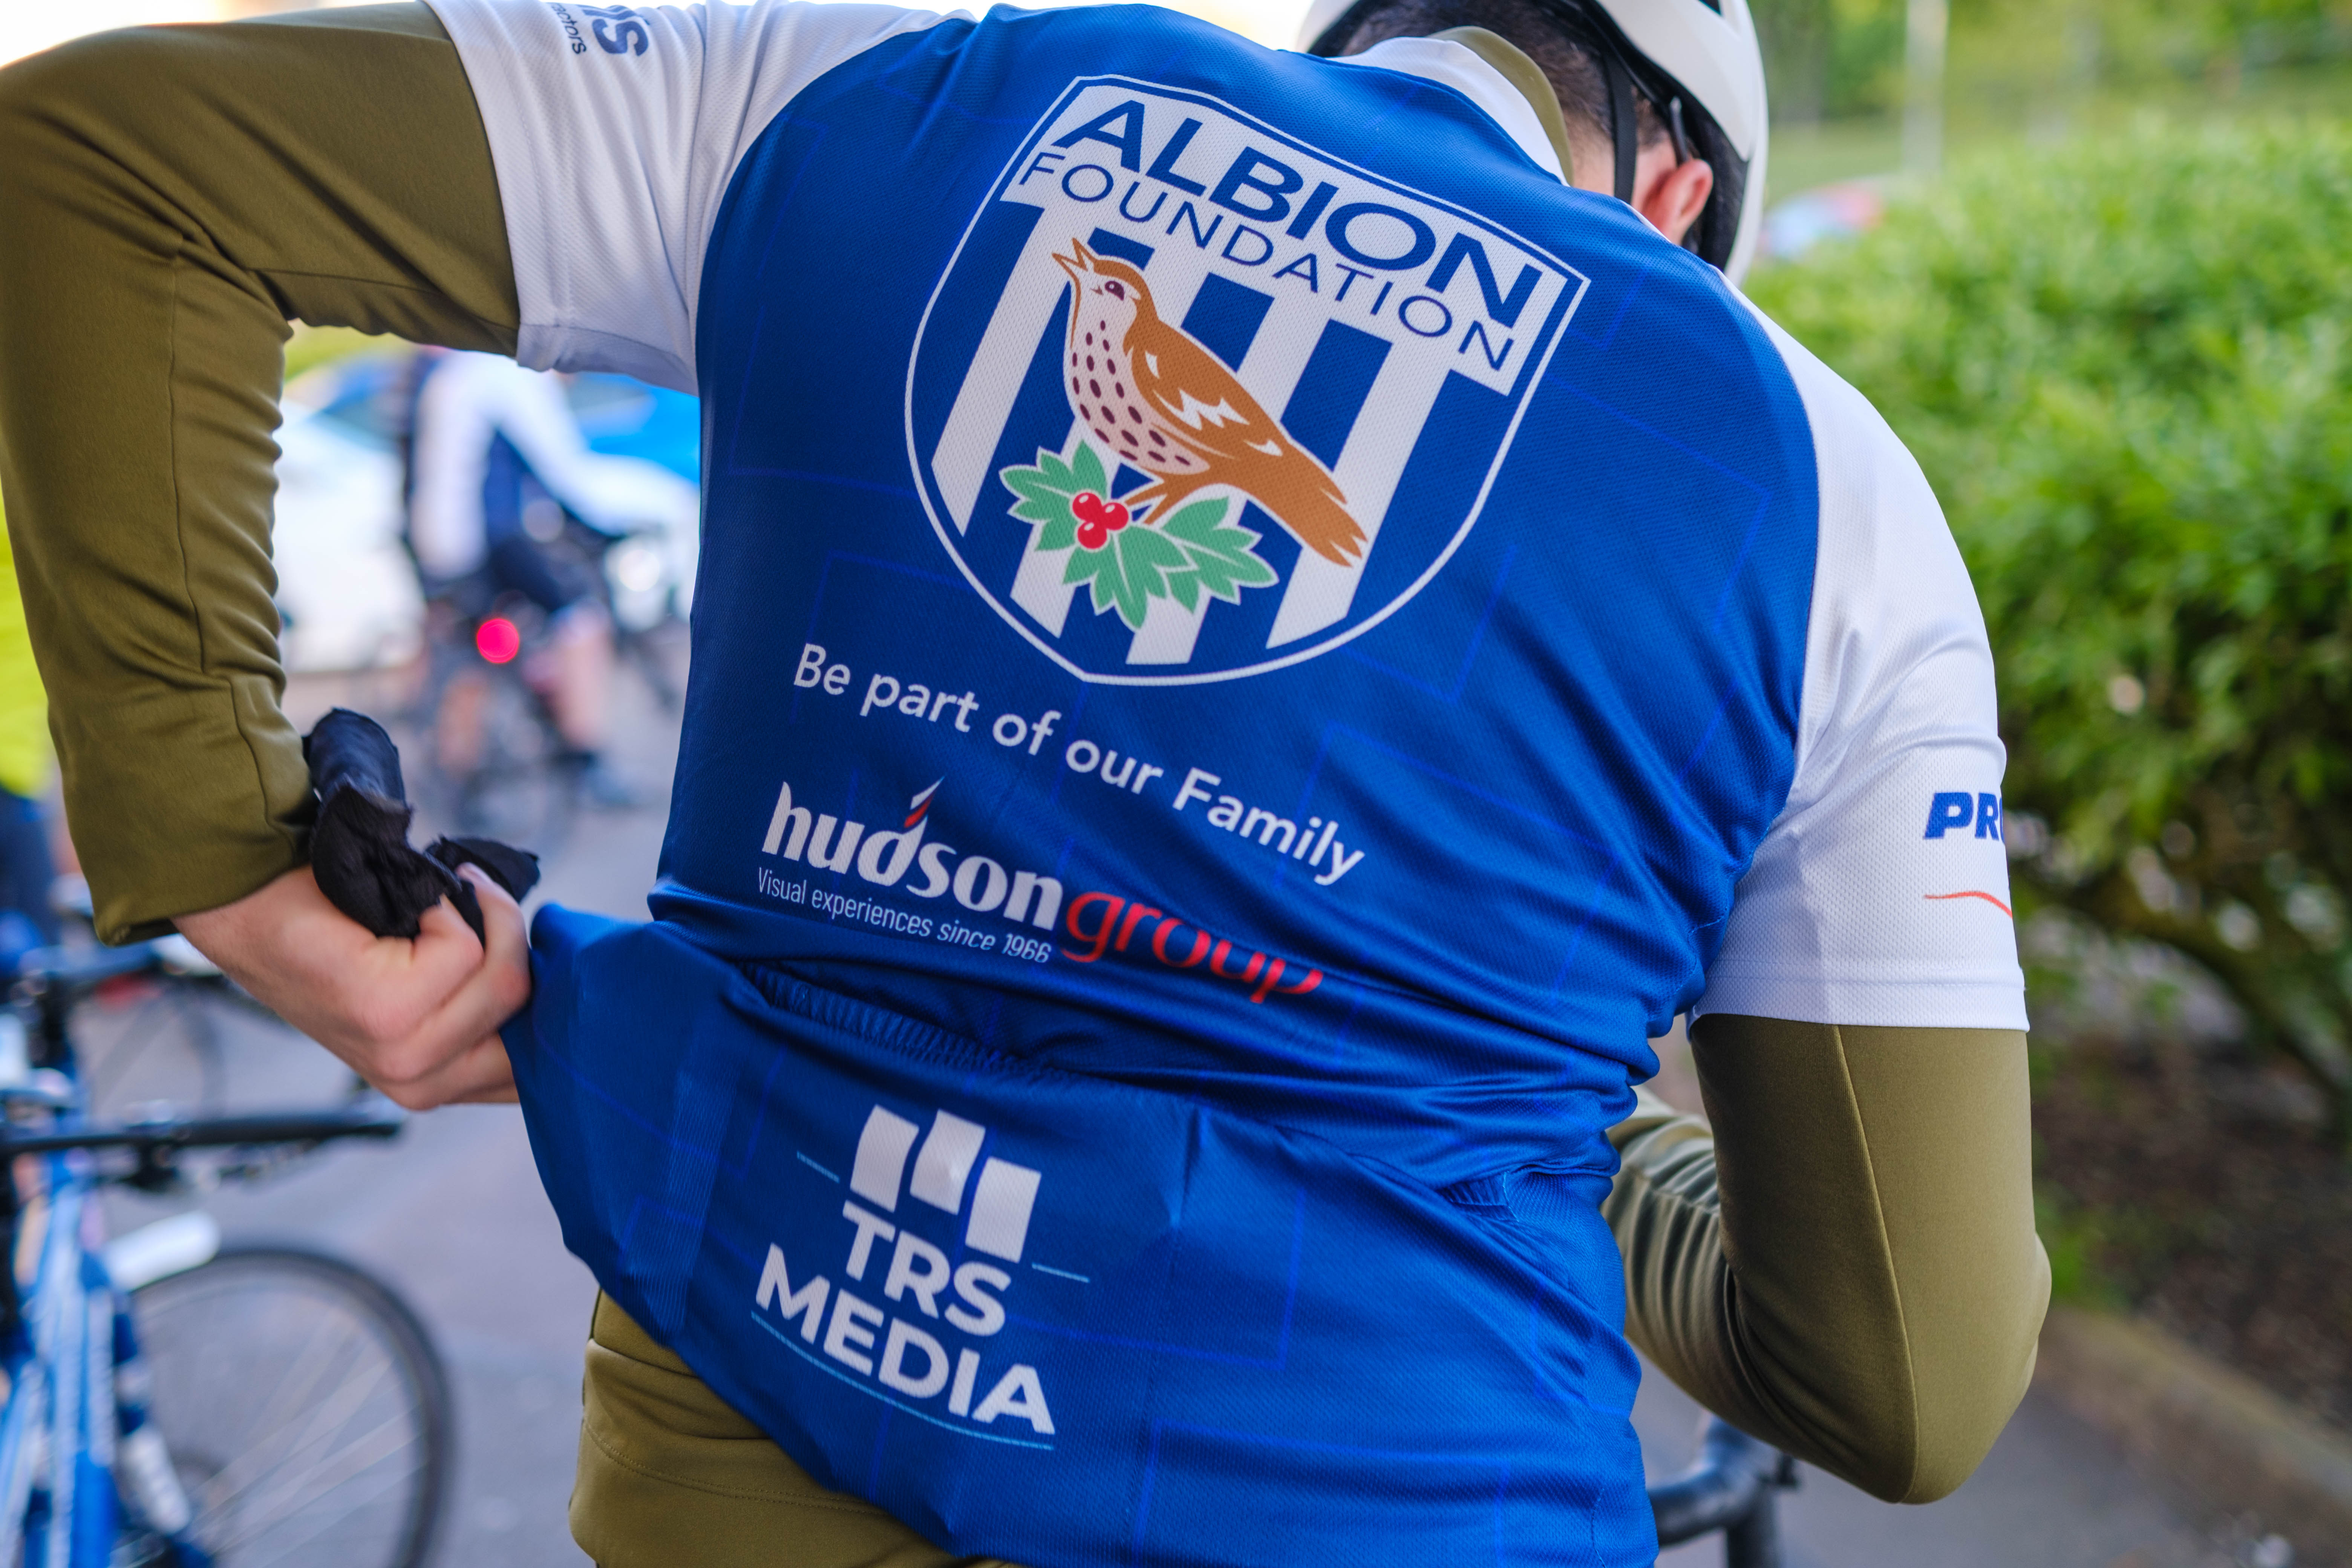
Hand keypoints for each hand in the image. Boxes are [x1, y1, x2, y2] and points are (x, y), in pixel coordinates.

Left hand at [175, 863, 531, 1108]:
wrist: (260, 908)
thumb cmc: (346, 937)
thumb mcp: (435, 989)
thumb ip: (491, 1003)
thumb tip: (563, 976)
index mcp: (444, 1085)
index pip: (540, 1067)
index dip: (552, 996)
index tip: (530, 944)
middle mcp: (424, 1085)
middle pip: (529, 1007)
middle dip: (514, 939)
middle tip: (475, 901)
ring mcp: (402, 1057)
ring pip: (505, 978)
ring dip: (483, 918)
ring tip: (440, 903)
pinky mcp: (385, 1016)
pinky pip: (464, 950)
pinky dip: (446, 909)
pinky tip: (409, 911)